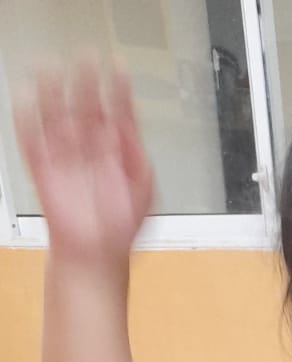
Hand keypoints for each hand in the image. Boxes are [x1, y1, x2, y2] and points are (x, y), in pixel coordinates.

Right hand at [15, 64, 153, 262]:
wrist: (97, 255)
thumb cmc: (121, 228)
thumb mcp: (144, 193)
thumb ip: (140, 160)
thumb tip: (133, 134)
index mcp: (116, 152)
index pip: (118, 112)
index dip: (119, 88)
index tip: (119, 66)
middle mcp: (90, 149)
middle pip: (85, 106)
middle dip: (86, 81)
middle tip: (85, 55)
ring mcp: (66, 157)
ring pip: (56, 116)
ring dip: (53, 91)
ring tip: (50, 66)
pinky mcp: (45, 170)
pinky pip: (33, 140)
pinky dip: (27, 119)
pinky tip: (25, 97)